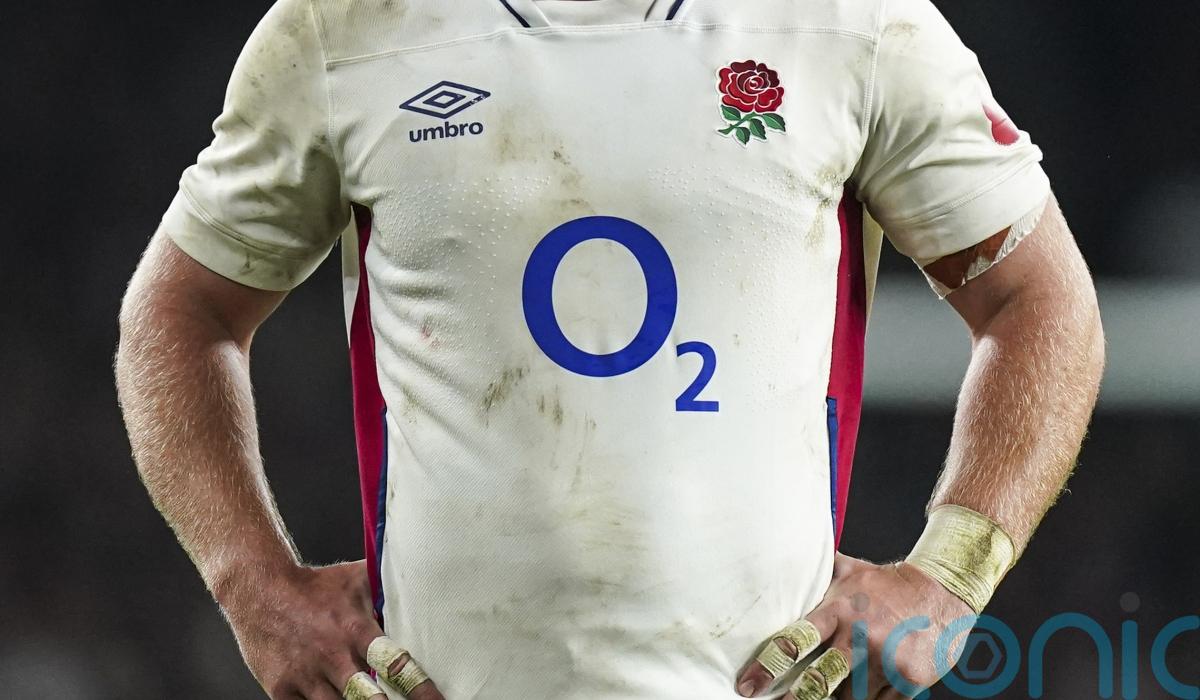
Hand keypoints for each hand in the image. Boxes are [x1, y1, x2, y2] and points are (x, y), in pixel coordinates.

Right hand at [216, 560, 444, 699]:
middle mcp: (332, 656)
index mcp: (356, 630)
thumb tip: (423, 585)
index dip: (420, 689)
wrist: (259, 590)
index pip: (395, 664)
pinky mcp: (282, 690)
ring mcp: (305, 677)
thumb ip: (387, 589)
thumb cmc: (314, 586)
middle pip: (368, 699)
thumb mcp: (356, 579)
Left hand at [736, 553, 975, 698]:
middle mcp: (860, 638)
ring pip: (849, 697)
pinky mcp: (909, 681)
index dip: (768, 666)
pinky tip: (865, 689)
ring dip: (840, 696)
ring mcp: (886, 662)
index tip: (747, 685)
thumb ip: (819, 573)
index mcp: (839, 611)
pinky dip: (869, 699)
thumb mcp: (850, 571)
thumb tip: (783, 556)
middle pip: (820, 680)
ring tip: (839, 686)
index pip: (796, 641)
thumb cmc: (888, 582)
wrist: (942, 590)